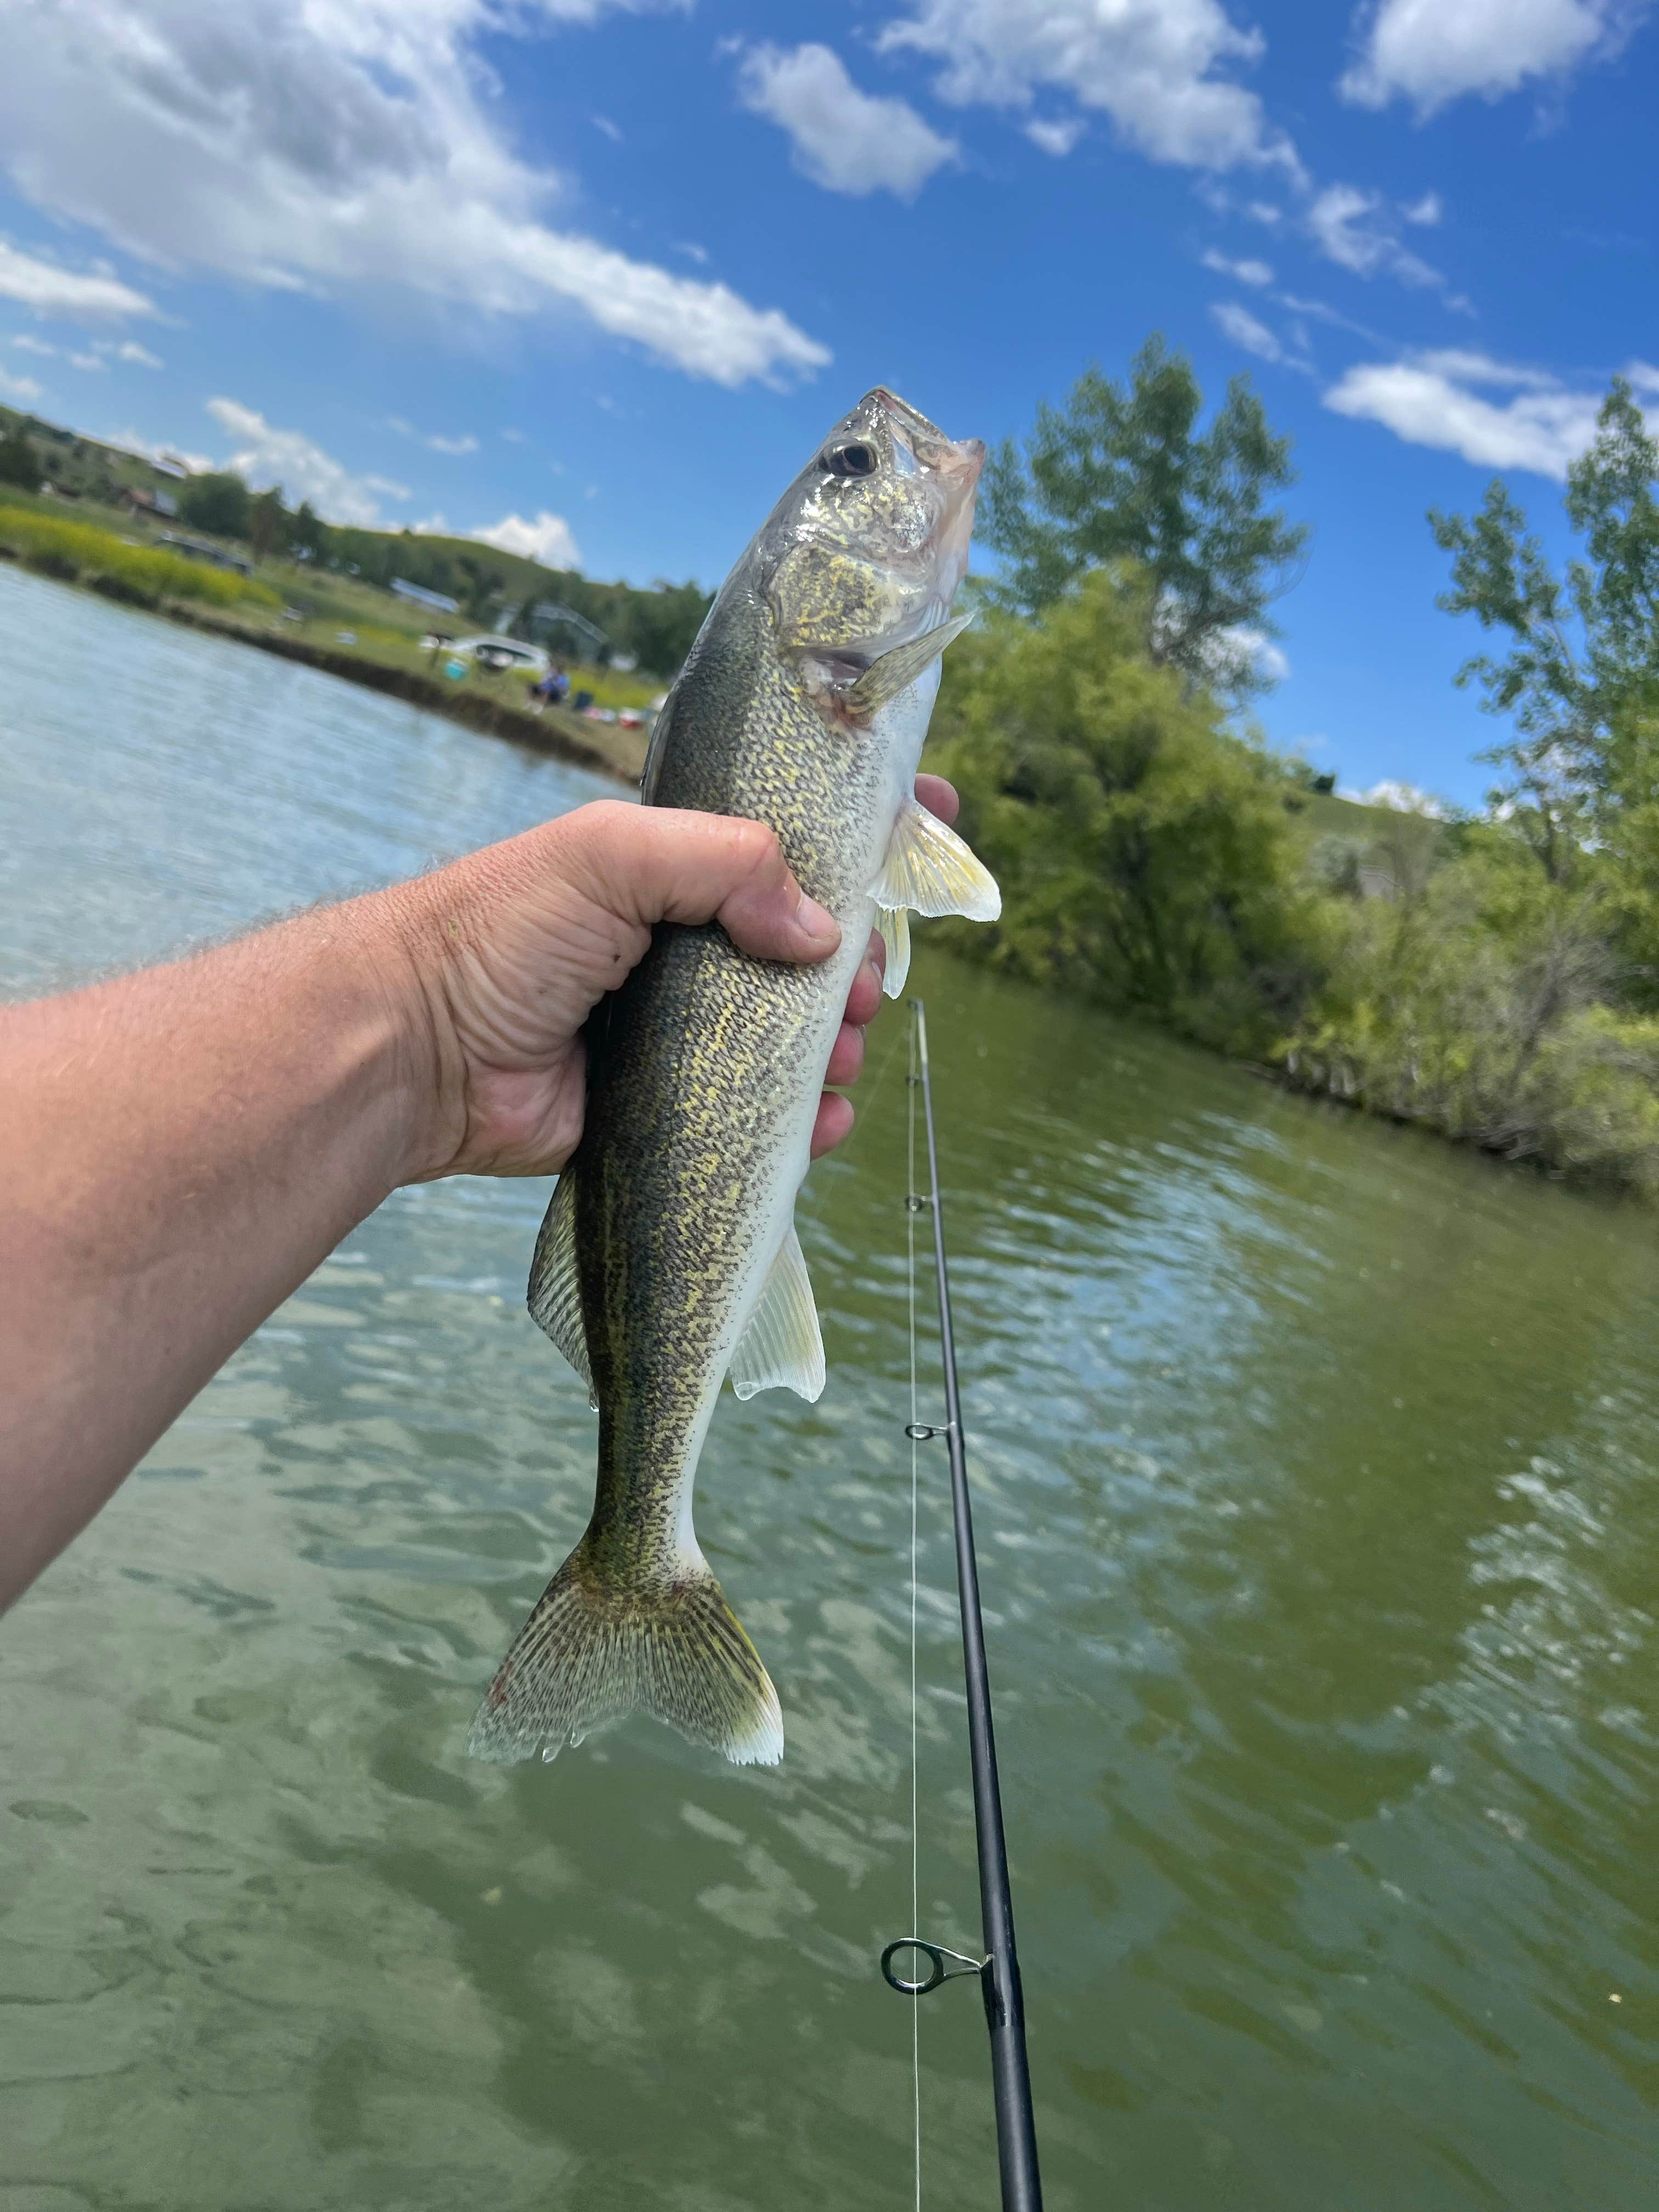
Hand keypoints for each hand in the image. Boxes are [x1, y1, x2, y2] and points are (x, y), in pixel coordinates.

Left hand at [386, 776, 958, 1181]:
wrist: (413, 1050)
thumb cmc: (496, 932)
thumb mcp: (610, 854)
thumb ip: (724, 862)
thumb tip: (816, 929)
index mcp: (674, 868)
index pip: (789, 833)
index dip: (864, 823)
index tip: (933, 815)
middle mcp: (684, 944)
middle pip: (809, 945)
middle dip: (855, 962)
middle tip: (858, 986)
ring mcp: (680, 1030)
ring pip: (794, 1035)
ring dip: (834, 1045)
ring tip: (836, 1055)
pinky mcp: (669, 1110)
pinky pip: (758, 1116)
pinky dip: (803, 1121)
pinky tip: (820, 1121)